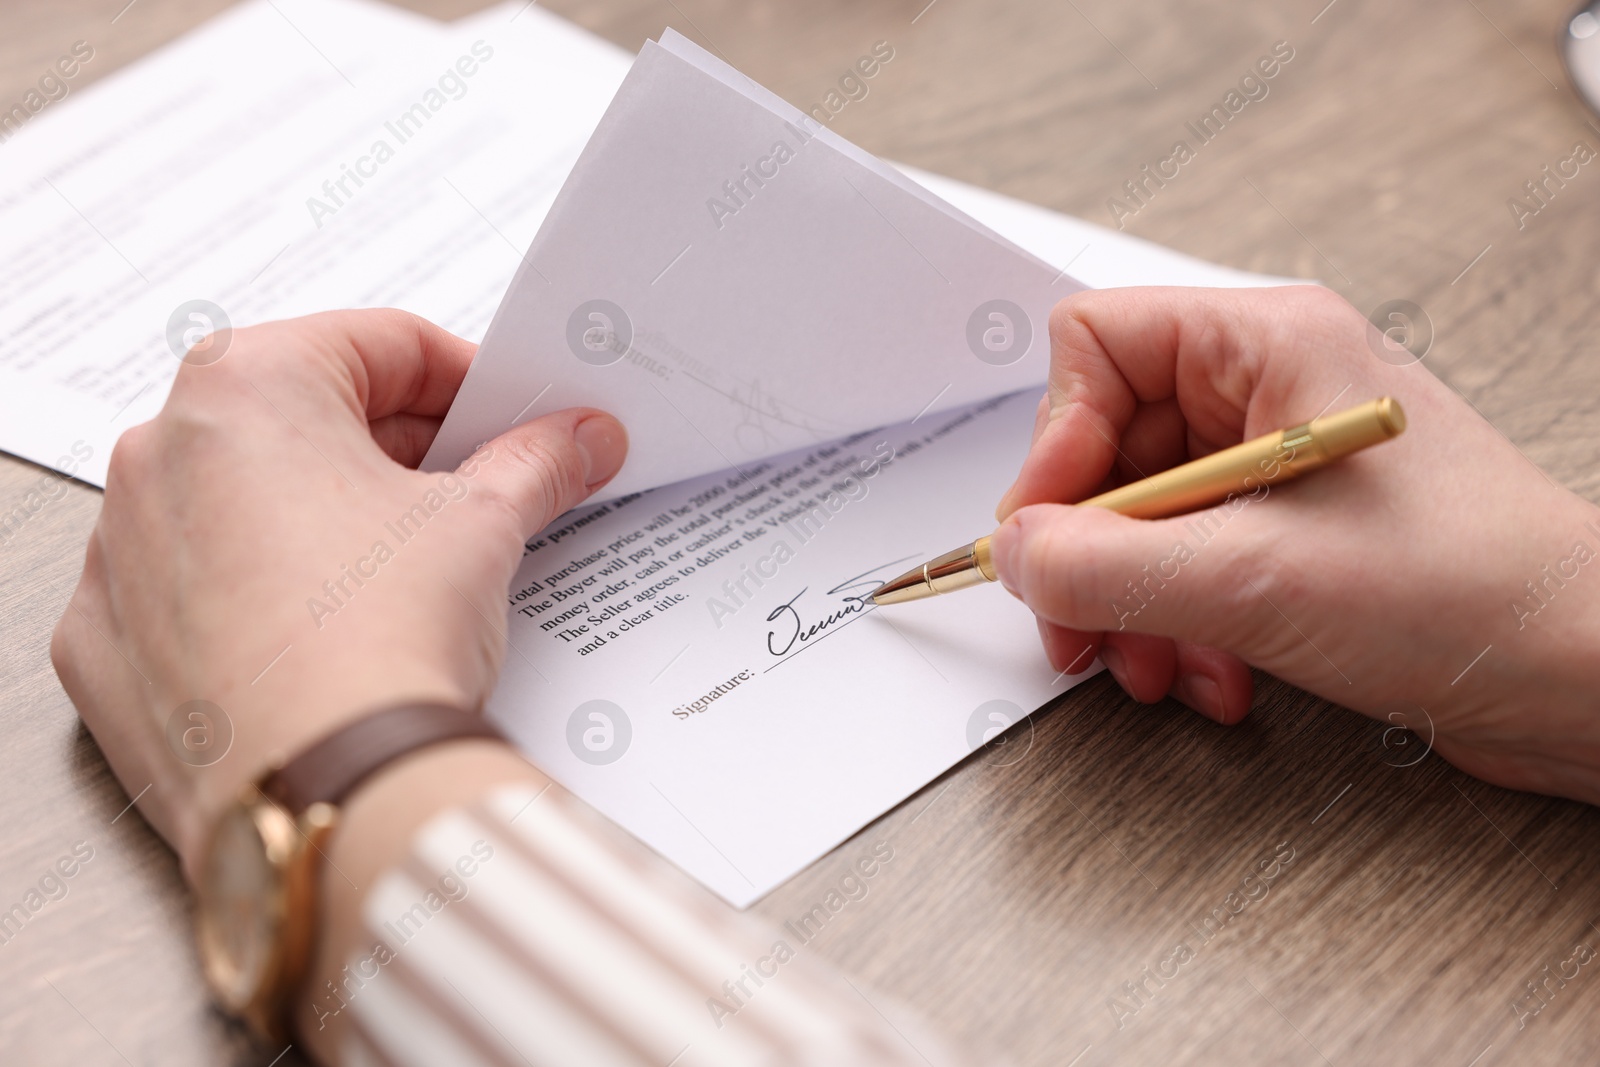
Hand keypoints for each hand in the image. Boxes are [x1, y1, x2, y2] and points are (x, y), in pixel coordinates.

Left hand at [51, 309, 626, 878]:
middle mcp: (158, 452)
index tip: (512, 419)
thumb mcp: (482, 528)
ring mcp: (118, 551)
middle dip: (401, 450)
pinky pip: (191, 587)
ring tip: (405, 569)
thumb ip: (534, 463)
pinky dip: (254, 592)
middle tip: (477, 492)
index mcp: (245, 387)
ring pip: (242, 499)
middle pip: (307, 415)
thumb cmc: (381, 643)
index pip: (383, 343)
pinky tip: (322, 629)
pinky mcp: (105, 642)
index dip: (468, 380)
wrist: (324, 798)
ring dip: (324, 515)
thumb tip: (579, 440)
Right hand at [990, 286, 1599, 802]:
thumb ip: (1108, 567)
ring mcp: (1281, 463)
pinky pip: (1188, 563)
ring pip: (1141, 518)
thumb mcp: (1257, 579)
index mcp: (1269, 344)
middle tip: (1079, 627)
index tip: (1048, 534)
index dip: (1054, 442)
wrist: (1590, 678)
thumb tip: (1015, 556)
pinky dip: (1181, 625)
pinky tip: (1215, 675)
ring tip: (1158, 667)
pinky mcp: (1293, 531)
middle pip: (1108, 446)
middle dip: (1090, 552)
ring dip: (1133, 605)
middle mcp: (1269, 389)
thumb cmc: (1476, 593)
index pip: (1096, 345)